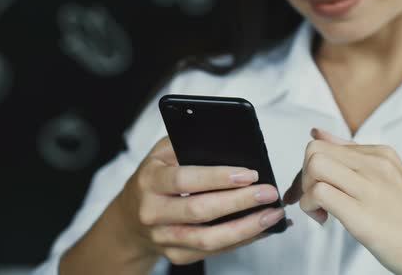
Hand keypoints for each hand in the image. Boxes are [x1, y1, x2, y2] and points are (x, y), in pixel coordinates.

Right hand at [114, 136, 290, 265]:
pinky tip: (261, 228)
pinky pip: (214, 251)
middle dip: (240, 202)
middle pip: (200, 211)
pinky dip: (242, 240)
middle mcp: (153, 212)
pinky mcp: (177, 255)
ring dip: (246, 228)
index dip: (218, 178)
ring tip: (272, 214)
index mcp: (149, 181)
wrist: (130, 218)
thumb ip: (186, 146)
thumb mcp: (160, 154)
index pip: (185, 180)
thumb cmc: (153, 179)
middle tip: (268, 192)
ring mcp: (164, 238)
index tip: (249, 174)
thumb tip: (229, 147)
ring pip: (209, 239)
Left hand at [283, 128, 401, 274]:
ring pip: (314, 165)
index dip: (307, 169)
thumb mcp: (384, 178)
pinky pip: (318, 193)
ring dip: (306, 190)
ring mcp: (370, 188)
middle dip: (302, 177)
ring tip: (320, 209)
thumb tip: (317, 133)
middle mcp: (376, 165)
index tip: (308, 188)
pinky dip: (310, 206)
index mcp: (380, 154)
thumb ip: (349, 156)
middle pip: (314, 151)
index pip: (324, 145)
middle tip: (311, 199)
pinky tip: (324, 219)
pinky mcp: (362, 213)